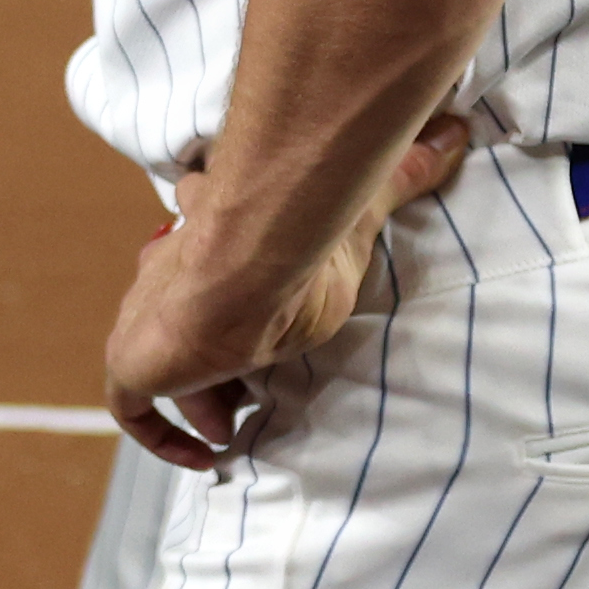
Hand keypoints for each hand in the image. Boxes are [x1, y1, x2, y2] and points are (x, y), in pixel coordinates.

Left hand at [100, 112, 472, 471]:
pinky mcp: (132, 363)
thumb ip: (402, 175)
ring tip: (234, 425)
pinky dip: (162, 435)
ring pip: (159, 361)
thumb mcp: (358, 213)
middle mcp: (168, 276)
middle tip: (249, 383)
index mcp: (209, 238)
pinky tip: (204, 457)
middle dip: (209, 351)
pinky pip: (133, 410)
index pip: (198, 262)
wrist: (249, 261)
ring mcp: (145, 319)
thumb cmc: (299, 236)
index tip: (254, 327)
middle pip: (175, 314)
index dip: (220, 291)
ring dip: (197, 394)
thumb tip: (456, 131)